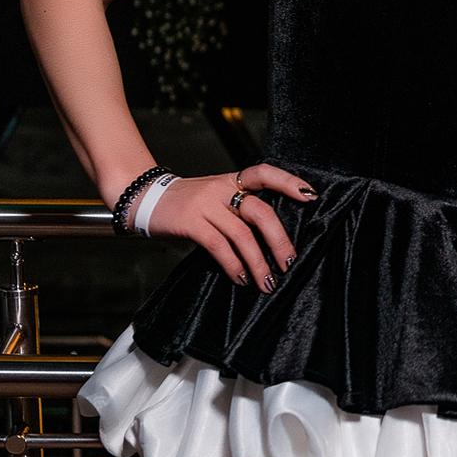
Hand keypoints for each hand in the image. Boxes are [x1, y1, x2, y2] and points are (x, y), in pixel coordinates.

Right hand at [131, 163, 317, 290]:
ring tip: (267, 282)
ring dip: (257, 263)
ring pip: (242, 235)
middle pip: (261, 212)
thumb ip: (238, 210)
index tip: (311, 196)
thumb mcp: (216, 197)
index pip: (265, 173)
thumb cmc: (187, 204)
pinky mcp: (190, 222)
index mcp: (232, 180)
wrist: (145, 197)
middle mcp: (222, 189)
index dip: (289, 182)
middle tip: (289, 263)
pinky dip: (233, 265)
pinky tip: (241, 279)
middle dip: (279, 240)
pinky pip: (219, 246)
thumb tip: (270, 242)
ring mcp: (206, 205)